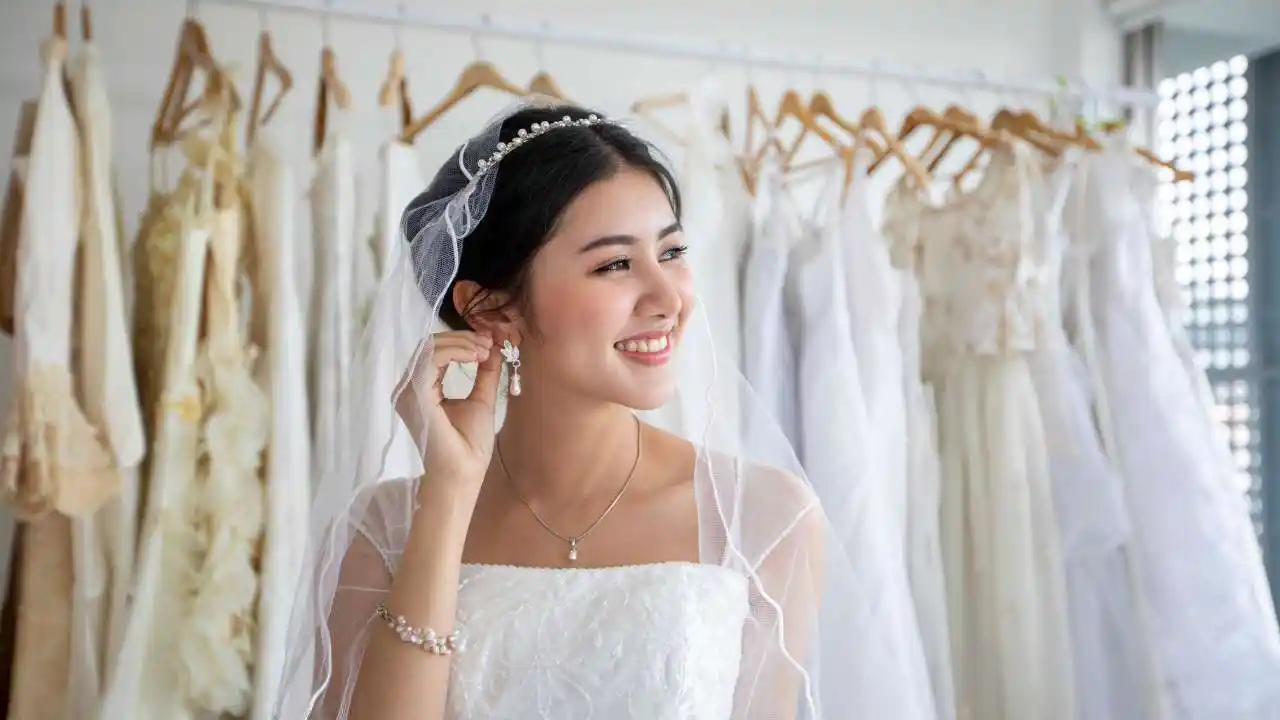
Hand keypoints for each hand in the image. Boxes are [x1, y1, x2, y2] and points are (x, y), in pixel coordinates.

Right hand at [395, 331, 502, 491]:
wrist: (464, 471)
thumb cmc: (469, 444)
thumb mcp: (481, 399)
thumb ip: (484, 373)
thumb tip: (493, 348)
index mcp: (422, 388)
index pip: (435, 353)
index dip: (462, 341)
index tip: (489, 341)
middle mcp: (409, 388)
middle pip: (430, 346)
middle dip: (463, 339)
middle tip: (489, 341)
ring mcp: (408, 391)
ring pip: (429, 349)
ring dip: (461, 343)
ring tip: (485, 349)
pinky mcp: (415, 395)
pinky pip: (430, 361)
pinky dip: (455, 353)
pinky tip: (475, 356)